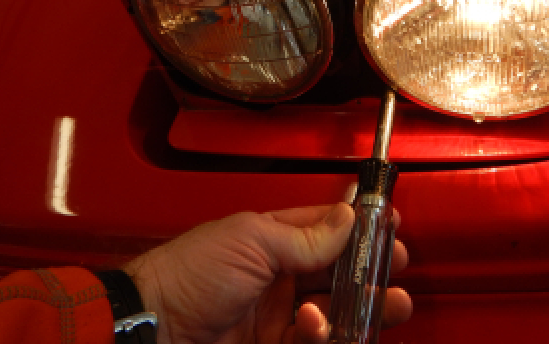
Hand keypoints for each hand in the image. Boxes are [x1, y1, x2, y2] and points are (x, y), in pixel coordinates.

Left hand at [122, 202, 411, 343]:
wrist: (154, 326)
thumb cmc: (189, 272)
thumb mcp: (251, 241)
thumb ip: (305, 236)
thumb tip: (347, 217)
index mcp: (273, 238)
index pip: (327, 226)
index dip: (359, 225)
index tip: (389, 224)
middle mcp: (279, 273)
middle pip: (338, 270)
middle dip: (370, 270)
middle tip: (395, 270)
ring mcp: (277, 312)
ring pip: (334, 308)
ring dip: (363, 306)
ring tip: (387, 304)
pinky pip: (315, 341)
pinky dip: (325, 335)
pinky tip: (318, 327)